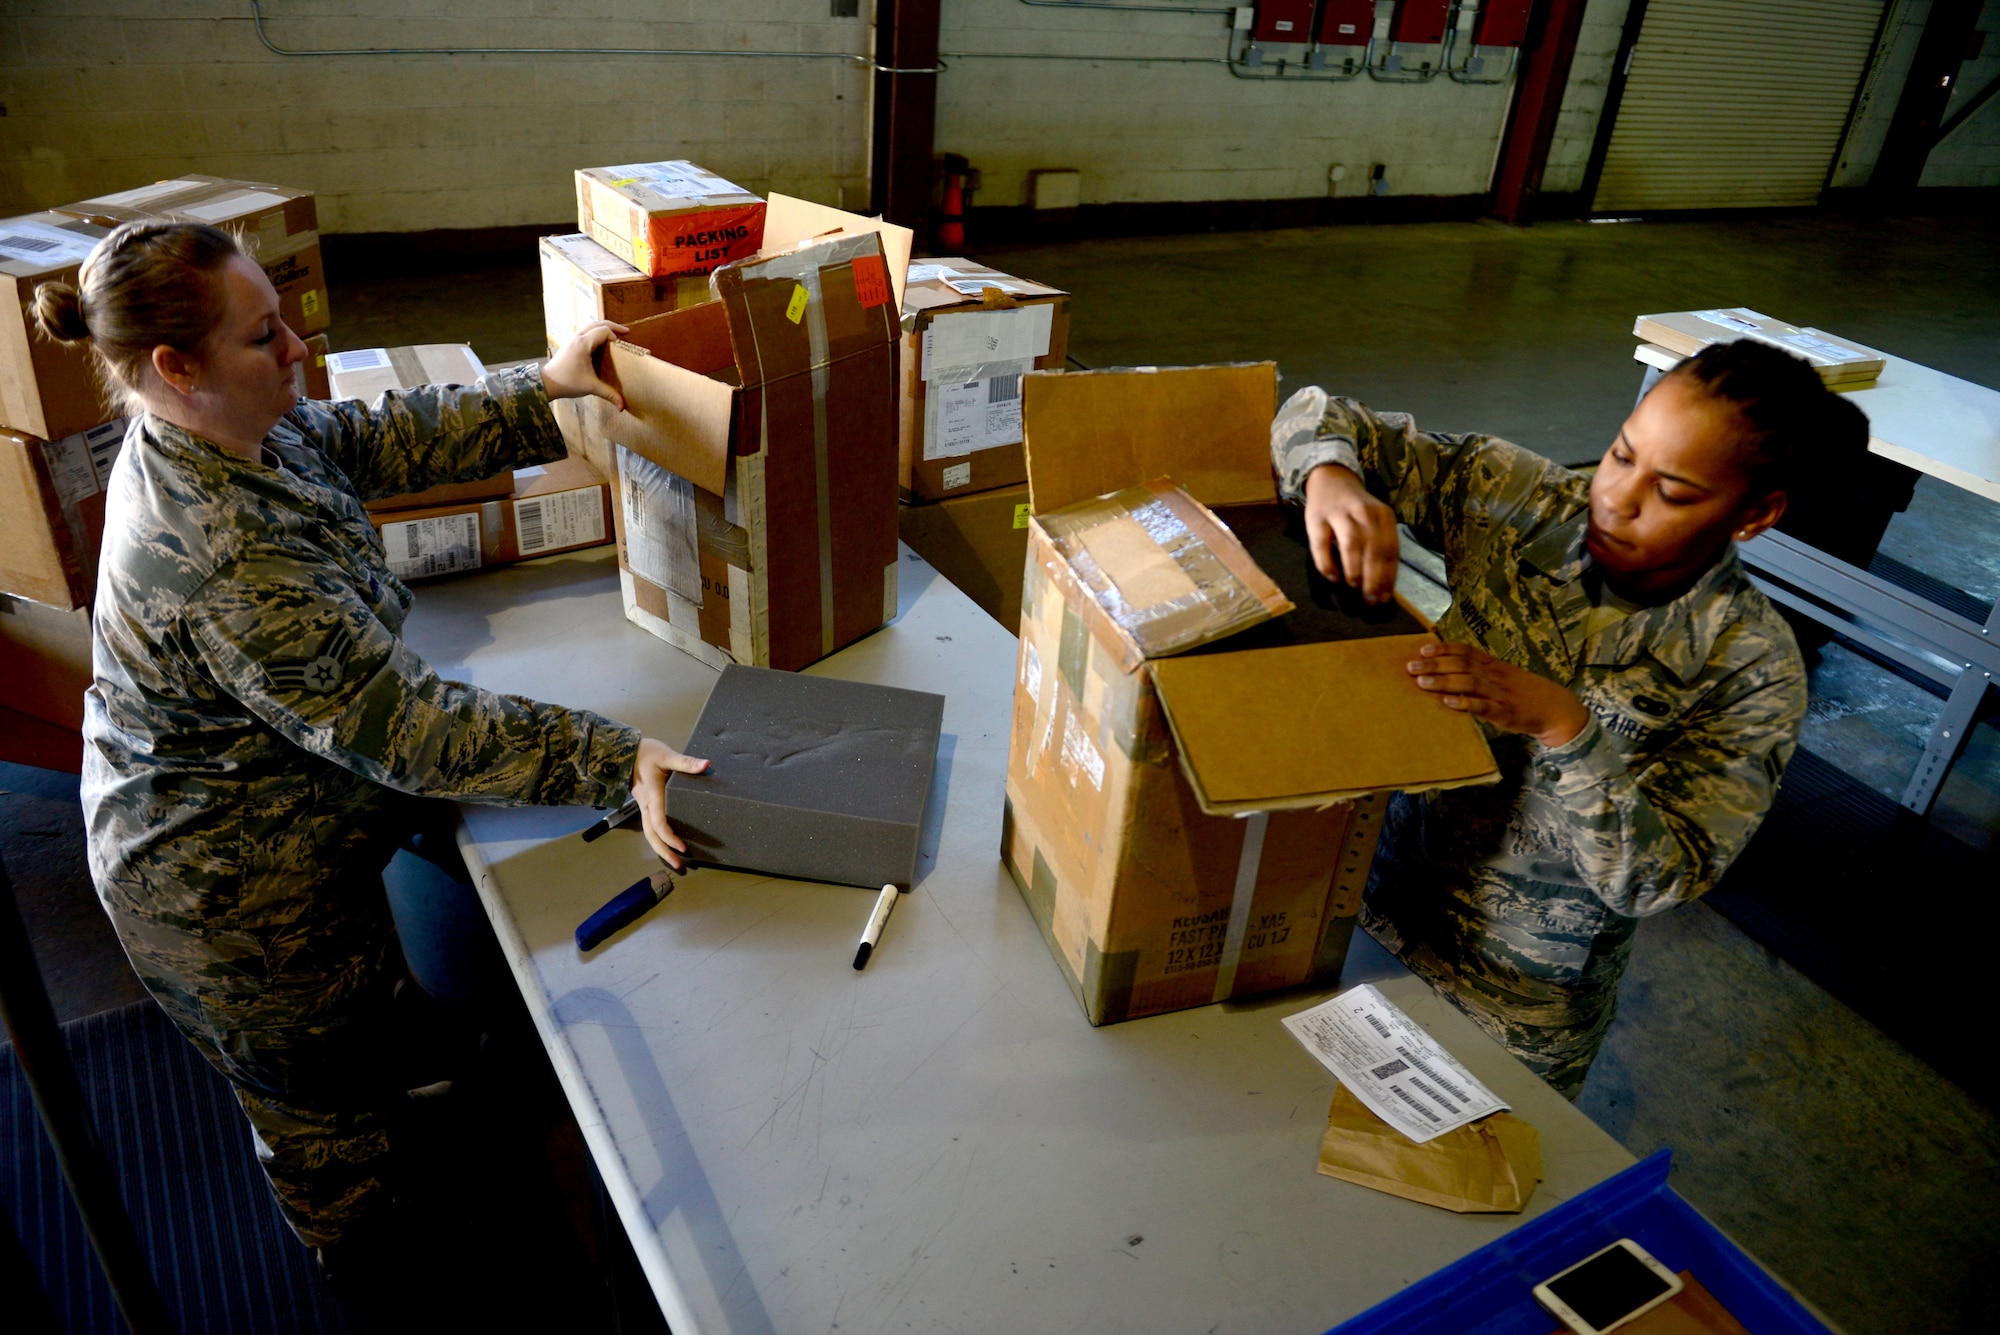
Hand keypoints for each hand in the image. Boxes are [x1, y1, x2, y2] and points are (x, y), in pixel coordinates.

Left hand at [541, 320, 629, 409]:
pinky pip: (585, 332)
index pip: (603, 331)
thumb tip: (622, 406)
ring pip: (590, 325)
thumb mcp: (590, 387)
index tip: (620, 347)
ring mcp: (572, 339)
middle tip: (625, 331)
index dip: (614, 336)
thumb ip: (608, 394)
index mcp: (583, 344)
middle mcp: (578, 337)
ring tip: (614, 334)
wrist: (547, 383)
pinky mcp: (570, 344)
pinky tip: (600, 341)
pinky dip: (595, 332)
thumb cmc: (566, 382)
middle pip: (597, 323)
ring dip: (603, 327)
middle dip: (613, 326)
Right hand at [631, 737, 709, 868]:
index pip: (659, 822)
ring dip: (660, 848)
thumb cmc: (647, 753)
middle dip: (664, 851)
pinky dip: (658, 839)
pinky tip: (668, 845)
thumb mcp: (667, 755)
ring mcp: (644, 806)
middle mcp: (646, 804)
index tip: (683, 847)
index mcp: (653, 795)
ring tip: (674, 861)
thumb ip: (686, 762)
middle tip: (679, 865)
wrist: (625, 752)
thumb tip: (706, 764)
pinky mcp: (645, 806)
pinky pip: (650, 827)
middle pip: (651, 834)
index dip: (670, 837)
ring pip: (649, 833)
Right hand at [1303, 464, 1399, 603]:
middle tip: (1370, 600)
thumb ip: (1380, 546)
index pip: (1390, 550)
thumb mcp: (1374, 521)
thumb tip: (1384, 586)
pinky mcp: (1317, 518)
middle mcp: (1364, 512)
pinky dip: (1327, 563)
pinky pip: (1321, 544)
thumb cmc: (1354, 509)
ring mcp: (1339, 513)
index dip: (1389, 577)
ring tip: (1354, 587)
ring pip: (1352, 544)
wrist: (1330, 478)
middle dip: (1374, 578)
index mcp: (1383, 515)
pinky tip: (1333, 577)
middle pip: (1374, 549)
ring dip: (1354, 570)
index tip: (1385, 598)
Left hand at [1406, 640, 1590, 748]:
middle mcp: (1494, 675)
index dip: (1443, 648)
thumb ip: (1480, 671)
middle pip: (1461, 664)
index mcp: (1493, 665)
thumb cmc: (1523, 692)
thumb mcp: (1503, 675)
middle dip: (1434, 665)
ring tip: (1422, 683)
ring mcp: (1499, 693)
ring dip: (1443, 682)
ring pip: (1468, 683)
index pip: (1466, 650)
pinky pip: (1482, 706)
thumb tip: (1449, 668)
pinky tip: (1448, 703)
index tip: (1422, 648)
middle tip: (1411, 667)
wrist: (1555, 708)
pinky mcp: (1504, 712)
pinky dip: (1464, 703)